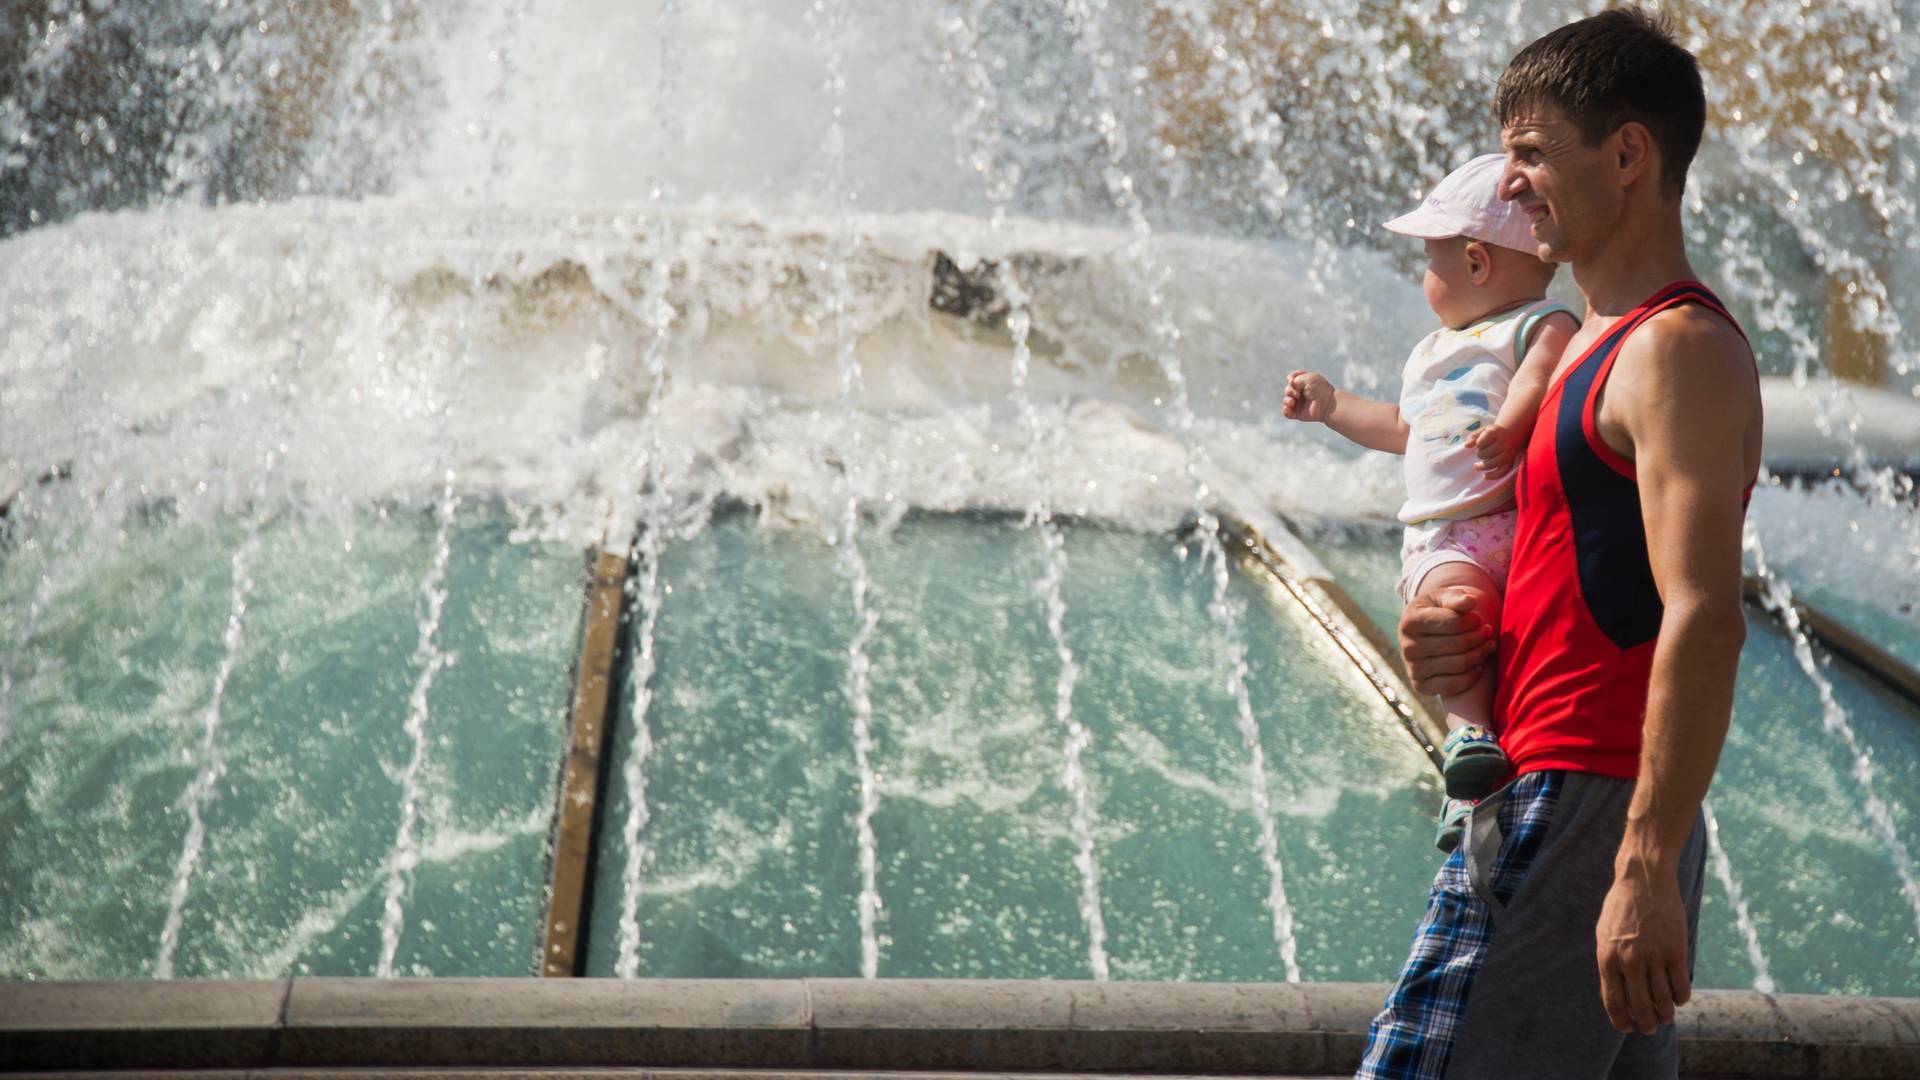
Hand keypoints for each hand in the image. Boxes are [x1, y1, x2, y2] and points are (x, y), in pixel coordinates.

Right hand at [1282, 370, 1336, 422]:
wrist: (1327, 404)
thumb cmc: (1319, 389)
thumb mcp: (1307, 378)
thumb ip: (1295, 380)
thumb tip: (1289, 386)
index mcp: (1305, 382)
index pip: (1293, 378)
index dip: (1291, 378)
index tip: (1292, 379)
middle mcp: (1301, 392)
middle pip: (1287, 389)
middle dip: (1288, 390)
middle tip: (1296, 394)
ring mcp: (1299, 403)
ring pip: (1286, 401)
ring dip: (1287, 400)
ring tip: (1292, 402)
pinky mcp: (1298, 413)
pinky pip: (1287, 413)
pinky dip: (1286, 410)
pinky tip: (1289, 408)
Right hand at [1398, 591, 1494, 696]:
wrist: (1422, 633)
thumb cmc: (1436, 611)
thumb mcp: (1442, 598)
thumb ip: (1455, 597)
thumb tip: (1469, 601)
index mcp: (1410, 622)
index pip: (1452, 622)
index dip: (1472, 621)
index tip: (1478, 618)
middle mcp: (1407, 647)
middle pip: (1458, 645)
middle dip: (1479, 637)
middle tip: (1487, 631)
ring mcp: (1413, 668)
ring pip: (1459, 665)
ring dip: (1480, 654)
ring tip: (1487, 644)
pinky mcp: (1421, 686)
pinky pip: (1453, 686)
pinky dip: (1472, 676)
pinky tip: (1479, 665)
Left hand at [1467, 422, 1520, 476]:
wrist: (1514, 432)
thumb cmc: (1494, 432)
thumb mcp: (1484, 430)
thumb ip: (1474, 436)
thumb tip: (1466, 445)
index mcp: (1495, 433)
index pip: (1482, 442)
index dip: (1478, 444)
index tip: (1479, 444)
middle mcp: (1503, 443)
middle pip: (1487, 453)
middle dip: (1480, 454)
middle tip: (1480, 453)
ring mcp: (1508, 453)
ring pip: (1494, 463)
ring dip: (1483, 466)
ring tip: (1476, 466)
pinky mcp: (1511, 461)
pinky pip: (1503, 471)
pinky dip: (1493, 476)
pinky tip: (1485, 476)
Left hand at [1596, 861, 1692, 1034]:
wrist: (1643, 880)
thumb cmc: (1621, 908)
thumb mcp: (1604, 935)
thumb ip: (1609, 963)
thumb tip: (1615, 993)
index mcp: (1607, 959)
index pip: (1614, 1002)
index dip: (1622, 1021)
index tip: (1628, 1028)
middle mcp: (1629, 962)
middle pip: (1640, 1008)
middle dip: (1646, 1024)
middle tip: (1650, 1028)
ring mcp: (1654, 957)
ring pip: (1663, 1002)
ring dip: (1666, 1015)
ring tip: (1665, 1016)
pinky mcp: (1676, 951)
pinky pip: (1681, 986)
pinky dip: (1681, 998)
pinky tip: (1679, 998)